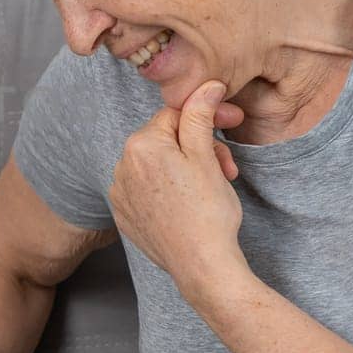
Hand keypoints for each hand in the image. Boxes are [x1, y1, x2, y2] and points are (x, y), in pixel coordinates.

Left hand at [108, 80, 249, 295]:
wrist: (202, 267)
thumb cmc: (208, 213)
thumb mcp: (207, 157)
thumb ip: (200, 116)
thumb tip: (206, 85)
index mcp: (140, 145)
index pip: (175, 116)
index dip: (207, 118)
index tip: (231, 124)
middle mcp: (121, 166)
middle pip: (167, 140)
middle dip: (200, 148)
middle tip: (227, 168)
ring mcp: (120, 193)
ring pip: (158, 165)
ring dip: (186, 169)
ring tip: (211, 188)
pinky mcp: (125, 215)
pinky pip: (147, 189)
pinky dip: (169, 190)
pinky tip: (189, 204)